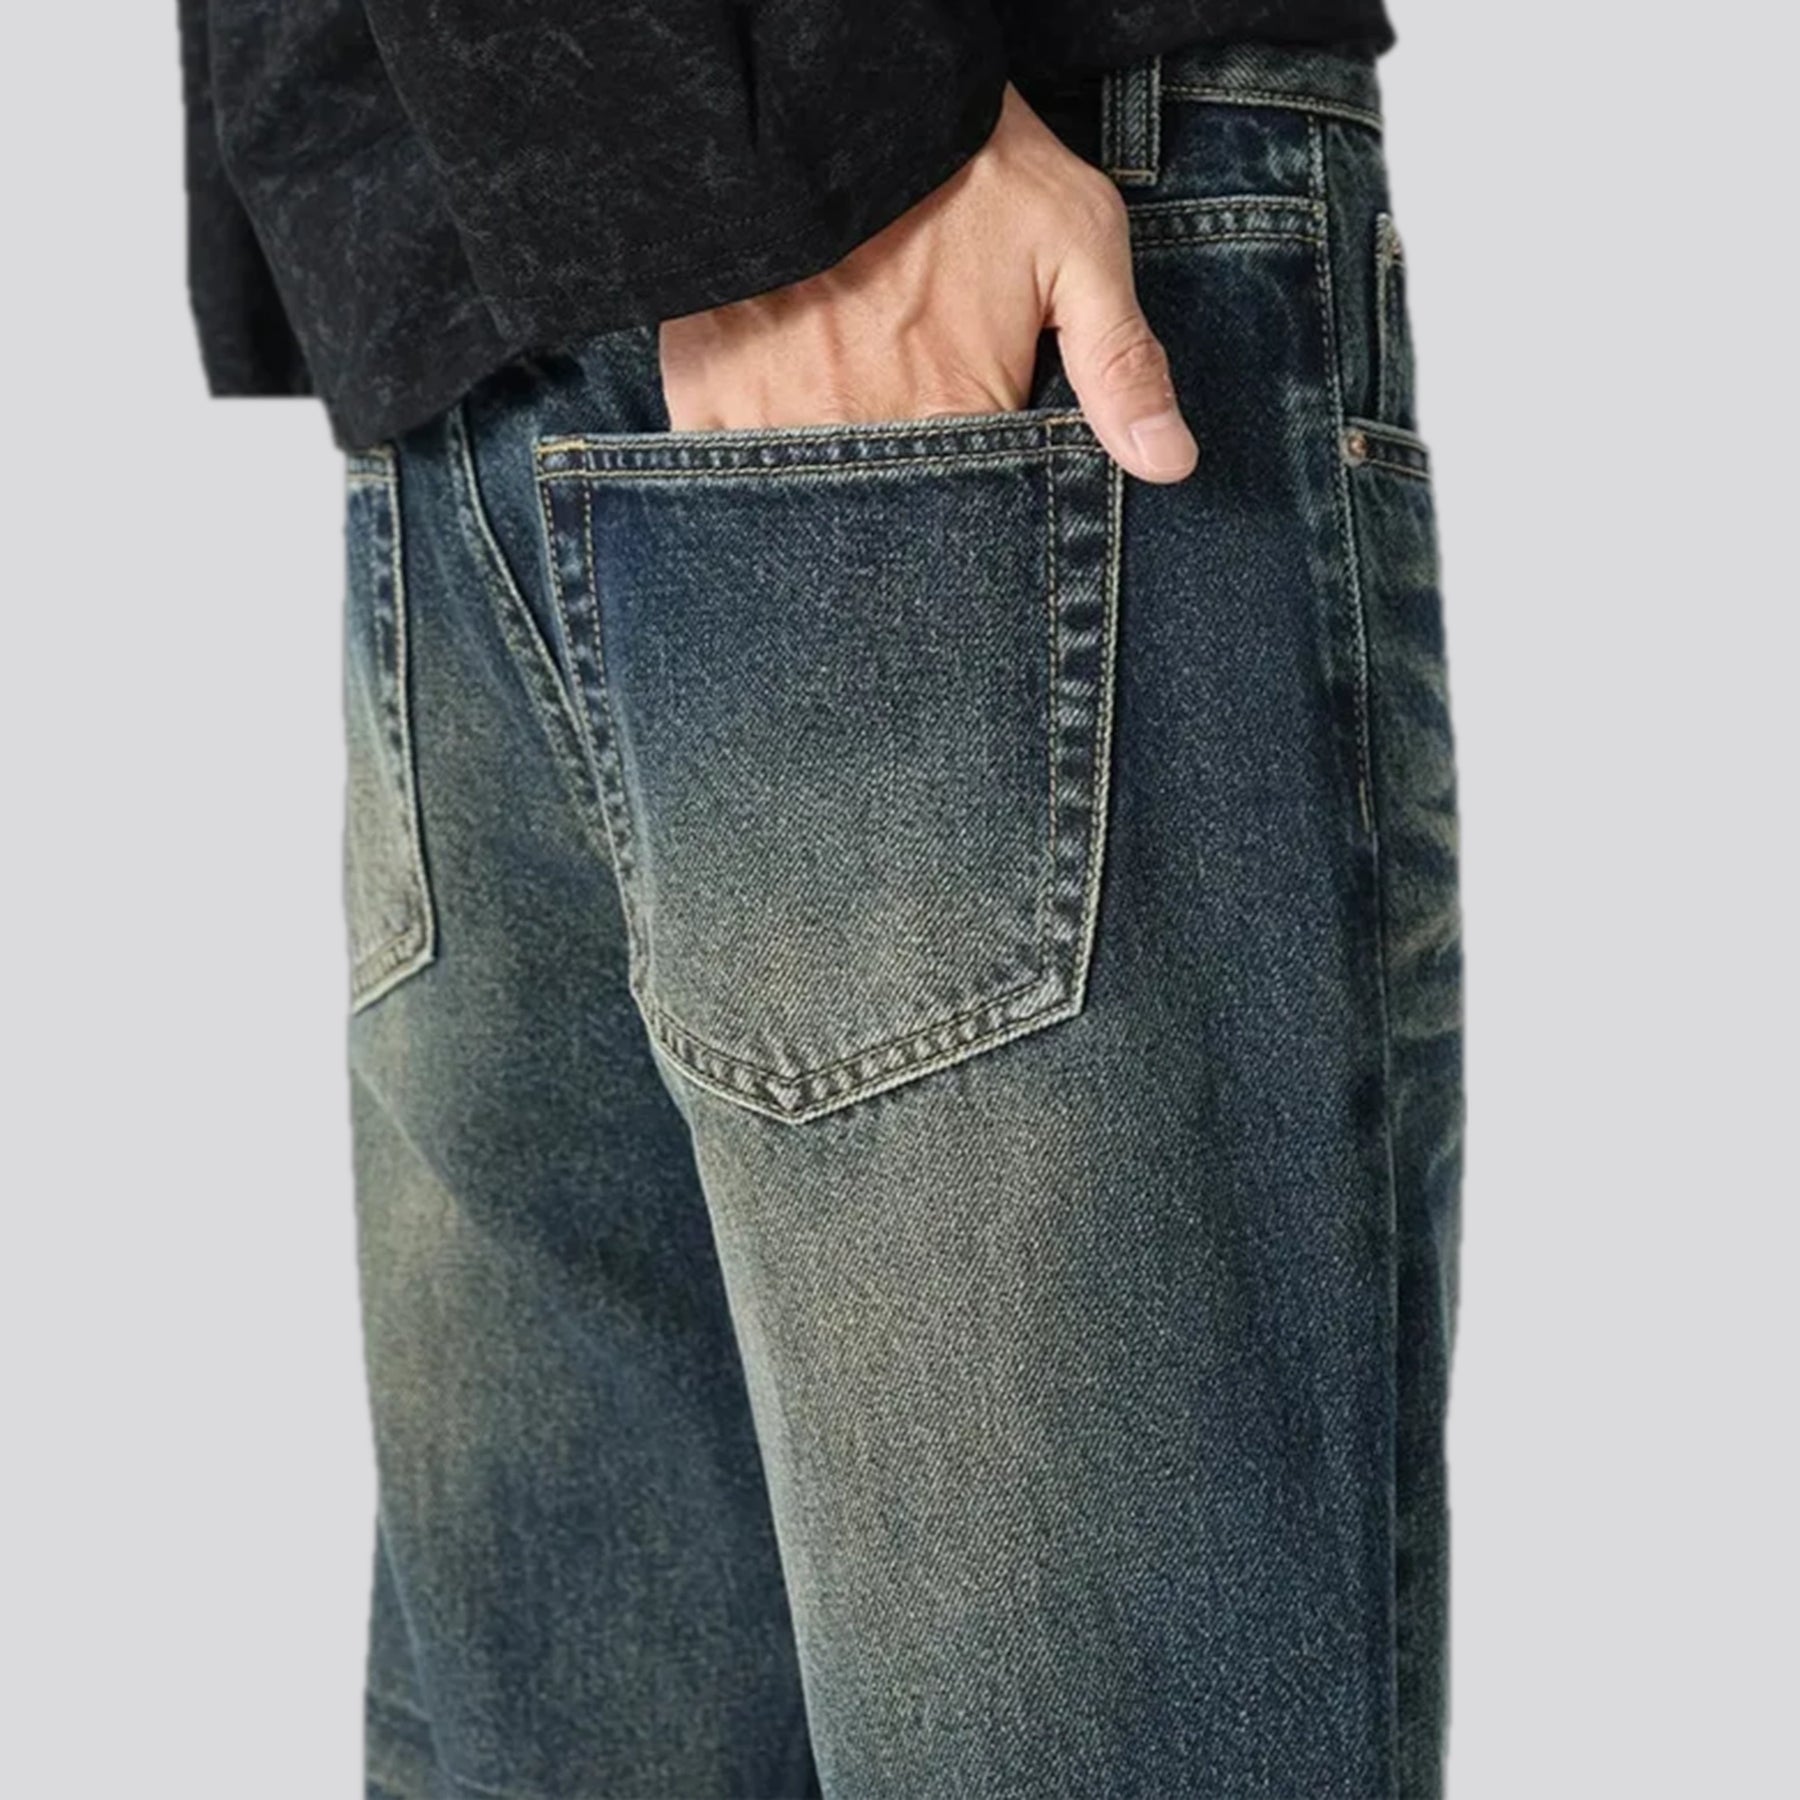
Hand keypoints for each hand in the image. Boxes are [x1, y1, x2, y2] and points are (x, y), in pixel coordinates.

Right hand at [658, 85, 1198, 483]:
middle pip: (891, 523)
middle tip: (908, 435)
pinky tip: (780, 432)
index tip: (979, 471)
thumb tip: (1171, 466)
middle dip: (908, 510)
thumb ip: (1122, 362)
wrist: (821, 91)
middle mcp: (860, 438)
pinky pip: (727, 478)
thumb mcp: (1074, 239)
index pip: (977, 518)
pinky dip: (751, 476)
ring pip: (810, 513)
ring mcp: (773, 426)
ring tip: (847, 435)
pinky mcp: (705, 401)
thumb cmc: (962, 164)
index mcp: (953, 415)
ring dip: (832, 496)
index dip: (984, 506)